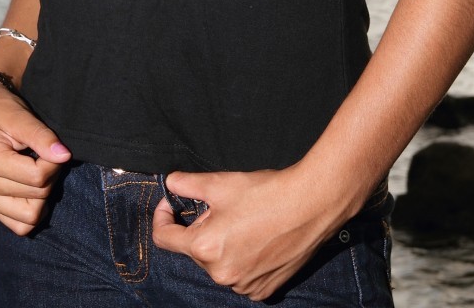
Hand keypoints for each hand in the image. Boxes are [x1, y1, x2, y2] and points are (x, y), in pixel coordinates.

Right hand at [0, 80, 70, 234]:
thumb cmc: (1, 110)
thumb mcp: (21, 116)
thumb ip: (43, 137)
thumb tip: (65, 156)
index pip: (36, 178)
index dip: (54, 163)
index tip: (54, 147)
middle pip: (36, 198)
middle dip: (50, 177)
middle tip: (47, 155)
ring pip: (29, 219)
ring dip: (43, 196)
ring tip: (39, 171)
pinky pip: (19, 226)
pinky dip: (32, 211)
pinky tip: (33, 188)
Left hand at [152, 167, 337, 301]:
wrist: (310, 206)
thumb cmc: (265, 193)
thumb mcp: (219, 183)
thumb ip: (186, 184)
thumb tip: (170, 183)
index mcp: (204, 248)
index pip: (164, 238)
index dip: (163, 216)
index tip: (172, 203)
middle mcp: (220, 274)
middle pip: (195, 250)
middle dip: (202, 228)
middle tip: (224, 208)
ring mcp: (242, 286)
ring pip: (218, 264)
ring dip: (223, 245)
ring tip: (245, 223)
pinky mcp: (262, 291)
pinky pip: (240, 277)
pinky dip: (241, 260)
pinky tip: (257, 241)